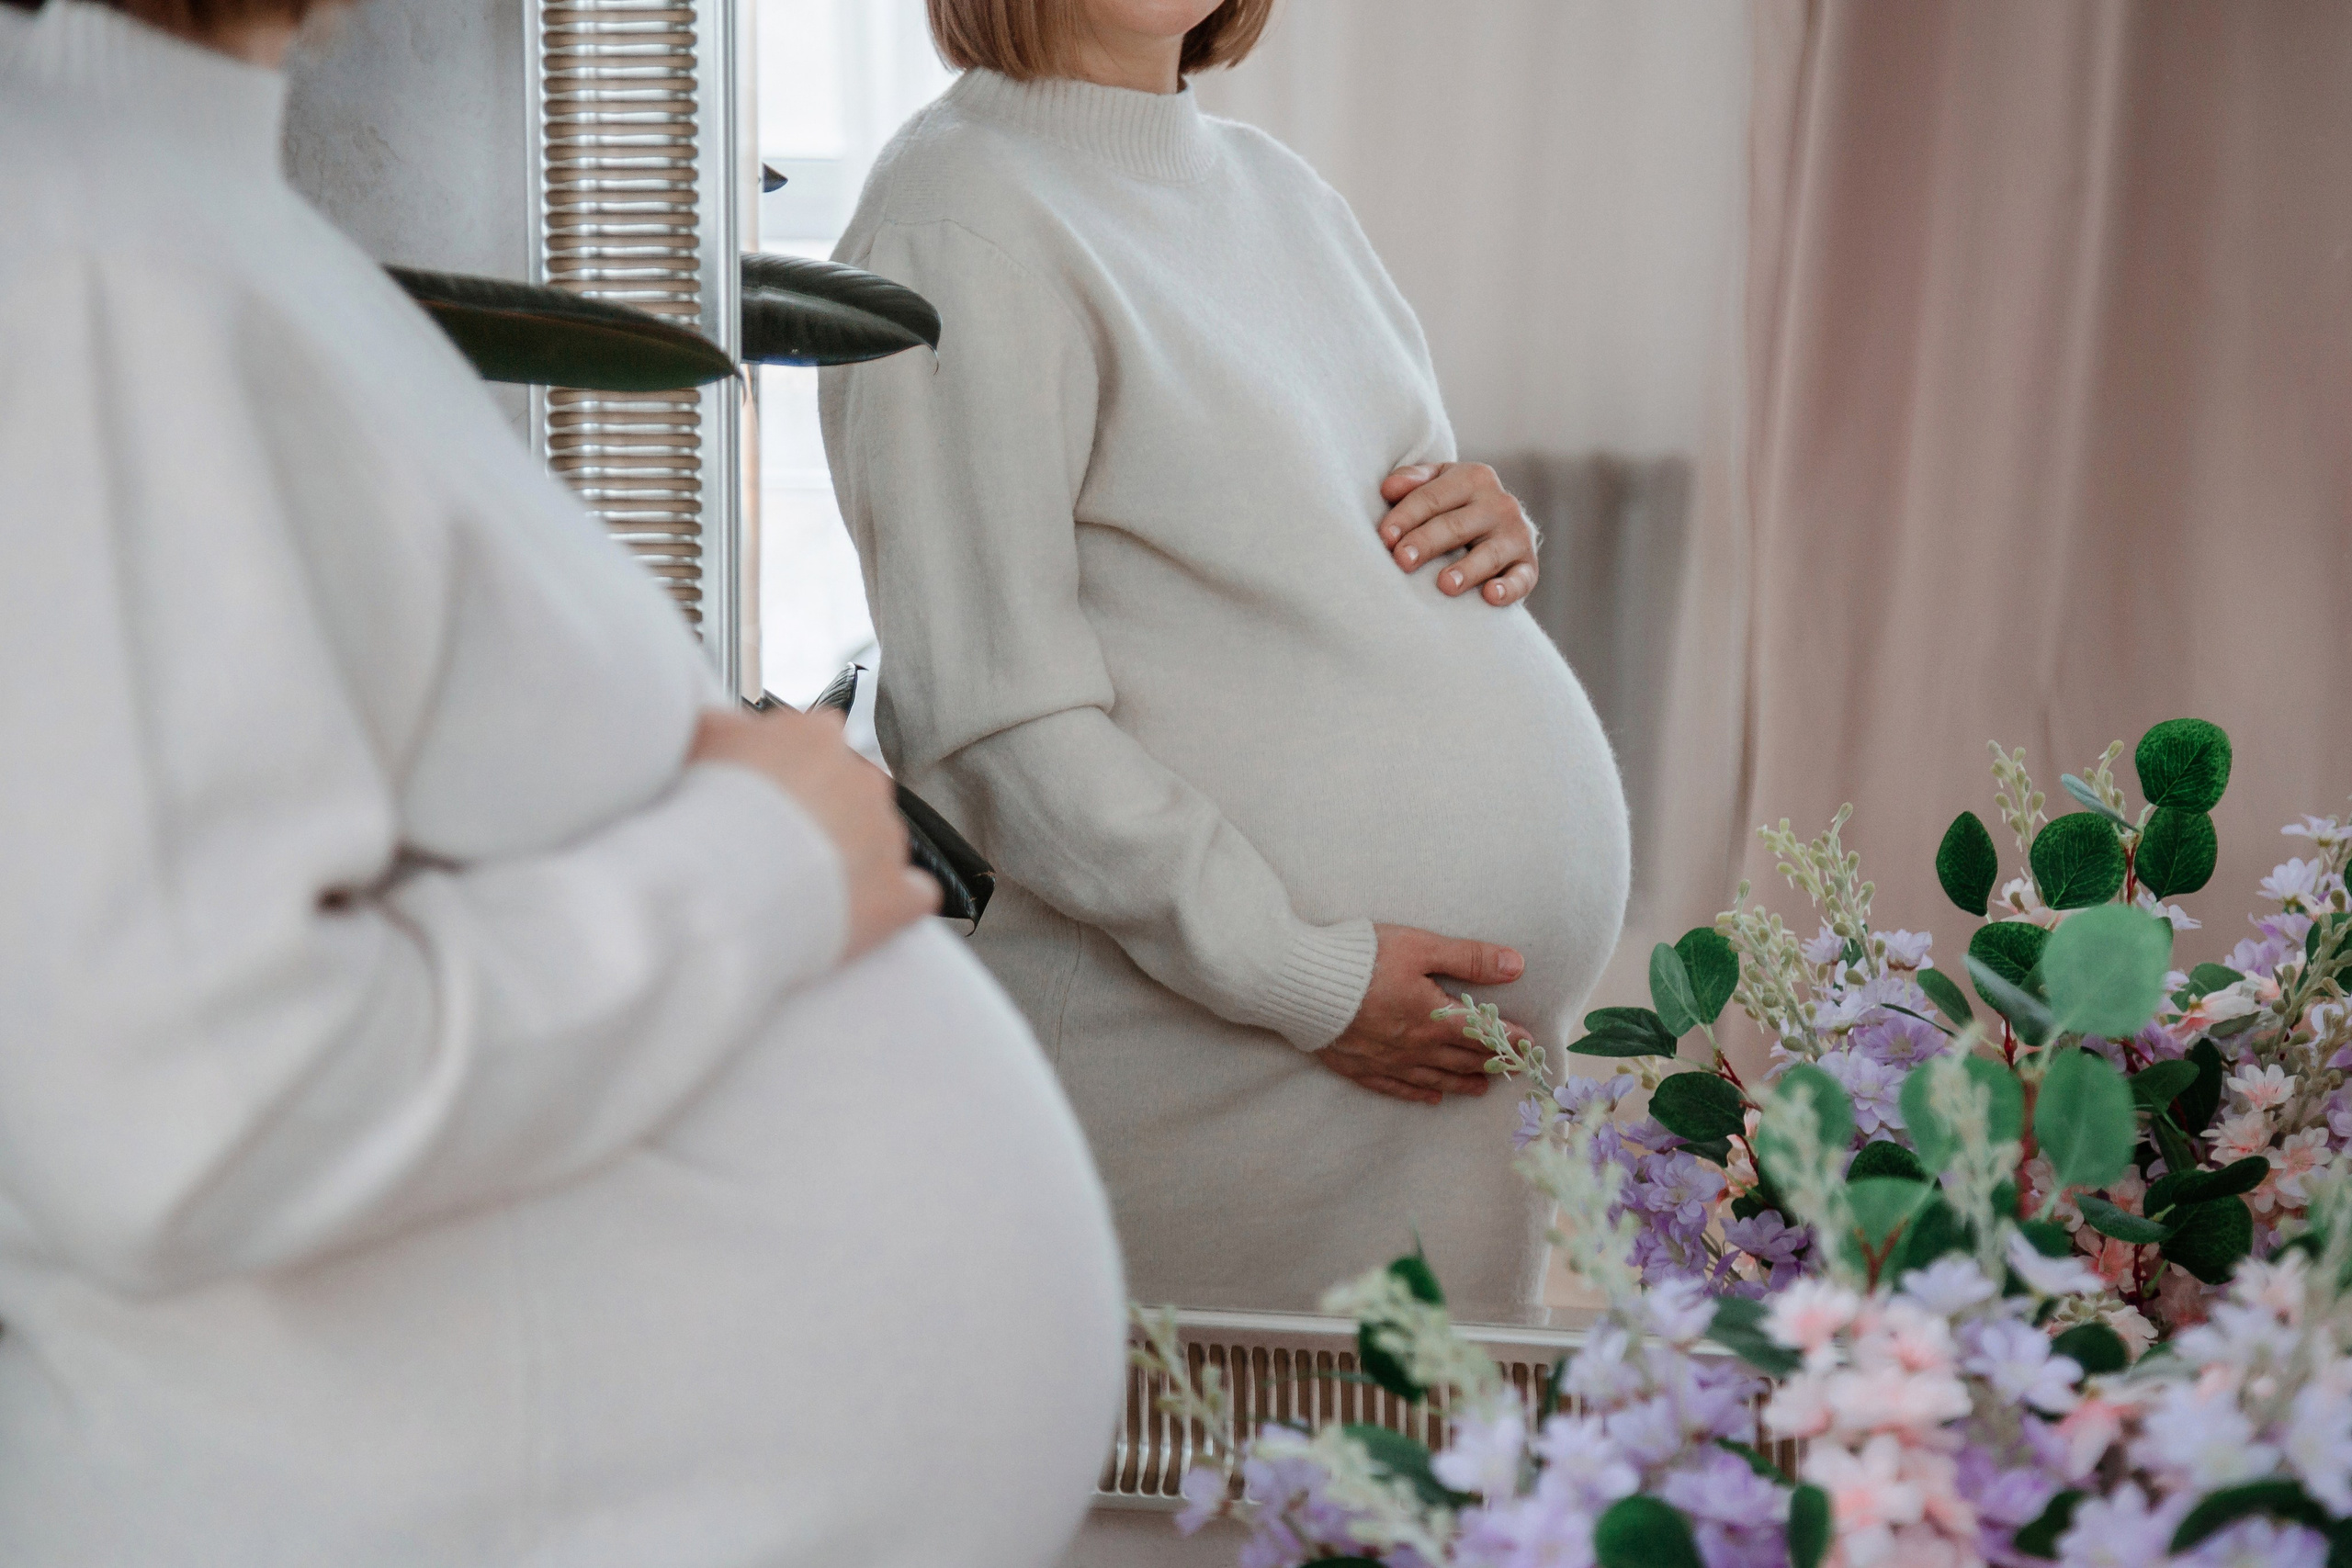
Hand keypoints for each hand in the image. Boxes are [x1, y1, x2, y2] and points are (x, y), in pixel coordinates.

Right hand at [689, 707, 938, 959]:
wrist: (727, 881)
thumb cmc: (708, 811)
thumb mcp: (700, 742)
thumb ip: (723, 727)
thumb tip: (729, 724)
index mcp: (816, 737)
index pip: (817, 740)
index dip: (791, 771)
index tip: (767, 795)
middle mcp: (862, 779)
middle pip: (851, 791)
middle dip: (822, 817)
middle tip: (776, 845)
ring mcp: (885, 835)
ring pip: (879, 840)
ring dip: (849, 860)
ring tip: (799, 886)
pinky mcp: (898, 892)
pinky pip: (912, 894)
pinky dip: (892, 902)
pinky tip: (859, 913)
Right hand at [1316, 924, 1534, 1105]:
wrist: (1302, 984)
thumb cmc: (1361, 959)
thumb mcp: (1420, 947)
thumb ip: (1468, 958)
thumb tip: (1515, 965)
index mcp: (1434, 1017)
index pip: (1482, 1031)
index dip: (1508, 1038)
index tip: (1528, 1044)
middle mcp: (1416, 1046)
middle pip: (1461, 1059)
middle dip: (1488, 1063)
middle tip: (1509, 1069)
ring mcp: (1388, 1061)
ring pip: (1435, 1078)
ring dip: (1461, 1082)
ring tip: (1480, 1087)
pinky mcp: (1360, 1067)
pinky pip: (1397, 1088)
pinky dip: (1417, 1094)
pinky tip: (1430, 1098)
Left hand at [1377, 462, 1538, 605]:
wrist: (1499, 525)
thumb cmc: (1453, 506)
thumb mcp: (1436, 484)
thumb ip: (1412, 481)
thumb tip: (1388, 488)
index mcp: (1473, 478)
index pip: (1433, 497)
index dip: (1405, 517)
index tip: (1384, 538)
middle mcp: (1499, 503)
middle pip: (1456, 526)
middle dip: (1427, 542)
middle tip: (1402, 561)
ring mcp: (1517, 535)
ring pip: (1489, 553)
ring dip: (1467, 569)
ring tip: (1445, 584)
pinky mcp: (1528, 565)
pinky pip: (1521, 578)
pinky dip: (1508, 588)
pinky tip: (1491, 596)